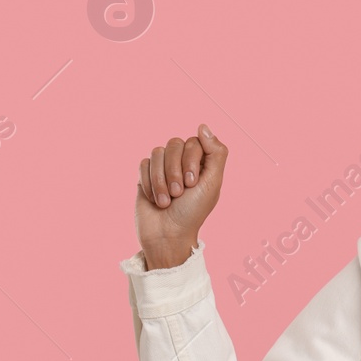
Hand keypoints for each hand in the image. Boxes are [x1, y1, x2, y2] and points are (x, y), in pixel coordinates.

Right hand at [135, 124, 225, 268]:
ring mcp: (163, 167)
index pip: (194, 141)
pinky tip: (154, 199)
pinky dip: (149, 183)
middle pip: (174, 143)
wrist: (167, 235)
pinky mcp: (145, 175)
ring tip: (166, 200)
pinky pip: (143, 164)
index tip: (192, 183)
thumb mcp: (212, 183)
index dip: (191, 160)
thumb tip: (203, 126)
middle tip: (179, 193)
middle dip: (174, 170)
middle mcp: (182, 161)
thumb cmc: (192, 212)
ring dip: (161, 180)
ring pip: (157, 152)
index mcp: (201, 162)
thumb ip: (216, 153)